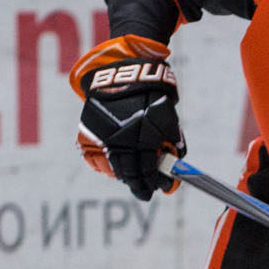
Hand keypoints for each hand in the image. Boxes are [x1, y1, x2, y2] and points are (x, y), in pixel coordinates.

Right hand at [70, 35, 182, 200]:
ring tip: (132, 182)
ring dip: (124, 177)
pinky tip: (116, 169)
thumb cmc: (153, 96)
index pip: (150, 170)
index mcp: (144, 138)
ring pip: (114, 166)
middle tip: (145, 194)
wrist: (125, 74)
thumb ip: (173, 141)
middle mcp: (123, 140)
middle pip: (130, 172)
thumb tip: (176, 161)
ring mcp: (106, 136)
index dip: (157, 182)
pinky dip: (108, 165)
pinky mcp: (93, 131)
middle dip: (140, 186)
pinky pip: (98, 155)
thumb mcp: (169, 118)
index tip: (163, 188)